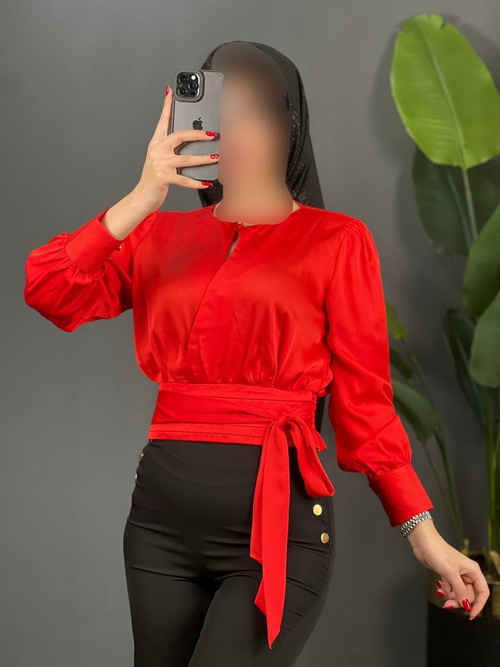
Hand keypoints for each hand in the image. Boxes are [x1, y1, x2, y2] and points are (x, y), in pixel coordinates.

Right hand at [133, 85, 219, 210]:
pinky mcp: (163, 178)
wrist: (142, 196)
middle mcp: (157, 150)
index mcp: (156, 143)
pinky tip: (205, 182)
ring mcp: (160, 164)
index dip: (167, 106)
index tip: (171, 92)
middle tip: (213, 134)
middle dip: (198, 134)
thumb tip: (192, 143)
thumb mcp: (160, 159)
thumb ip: (172, 149)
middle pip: (180, 135)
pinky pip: (184, 179)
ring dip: (203, 159)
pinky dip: (196, 182)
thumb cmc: (154, 178)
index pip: (163, 120)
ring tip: (215, 158)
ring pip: (186, 158)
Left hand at [405, 520, 489, 619]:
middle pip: (468, 595)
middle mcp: (467, 574)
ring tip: (441, 592)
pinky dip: (445, 590)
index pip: (483, 592)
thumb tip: (466, 605)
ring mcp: (457, 575)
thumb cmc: (439, 552)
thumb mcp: (451, 573)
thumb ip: (460, 590)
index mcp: (473, 571)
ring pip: (458, 593)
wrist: (424, 543)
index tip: (471, 614)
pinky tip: (438, 586)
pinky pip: (450, 589)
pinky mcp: (448, 575)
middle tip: (447, 604)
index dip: (479, 605)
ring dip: (450, 596)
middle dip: (458, 601)